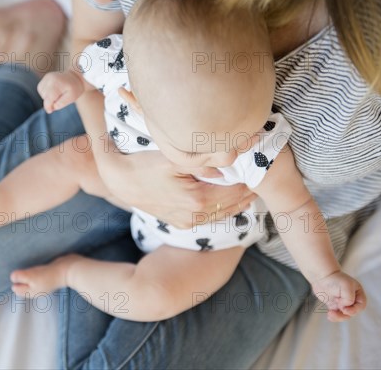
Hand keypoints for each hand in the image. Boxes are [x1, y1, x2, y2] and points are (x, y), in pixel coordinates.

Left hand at [10, 254, 82, 296]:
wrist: (68, 270)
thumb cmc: (48, 275)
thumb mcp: (31, 277)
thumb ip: (20, 277)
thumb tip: (12, 277)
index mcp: (32, 293)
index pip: (18, 290)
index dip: (14, 283)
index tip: (14, 274)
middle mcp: (37, 290)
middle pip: (24, 286)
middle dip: (19, 281)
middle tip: (17, 272)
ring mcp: (43, 283)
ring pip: (30, 281)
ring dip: (26, 276)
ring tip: (24, 269)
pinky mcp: (48, 275)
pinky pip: (37, 275)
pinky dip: (34, 272)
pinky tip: (35, 267)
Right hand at [37, 70, 84, 113]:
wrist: (75, 76)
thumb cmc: (74, 88)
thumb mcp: (72, 97)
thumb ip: (62, 103)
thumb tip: (52, 107)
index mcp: (57, 83)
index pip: (48, 98)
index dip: (48, 106)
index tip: (50, 111)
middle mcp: (50, 78)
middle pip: (45, 96)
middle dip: (50, 101)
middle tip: (60, 98)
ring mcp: (47, 77)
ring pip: (42, 93)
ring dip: (47, 97)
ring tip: (58, 94)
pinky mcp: (45, 78)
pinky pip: (41, 89)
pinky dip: (46, 93)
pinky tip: (53, 91)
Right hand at [94, 146, 255, 227]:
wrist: (119, 181)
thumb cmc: (144, 165)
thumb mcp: (173, 158)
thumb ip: (203, 162)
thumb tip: (229, 161)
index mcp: (196, 200)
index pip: (234, 192)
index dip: (249, 181)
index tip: (258, 169)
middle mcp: (194, 216)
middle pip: (231, 205)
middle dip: (247, 193)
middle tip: (260, 180)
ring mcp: (186, 222)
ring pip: (221, 215)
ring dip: (237, 203)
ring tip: (250, 191)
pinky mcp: (179, 223)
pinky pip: (208, 219)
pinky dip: (222, 210)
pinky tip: (229, 202)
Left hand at [311, 271, 366, 321]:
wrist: (321, 276)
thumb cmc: (334, 279)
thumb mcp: (346, 286)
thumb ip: (349, 298)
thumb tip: (344, 307)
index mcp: (358, 293)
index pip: (361, 306)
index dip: (354, 310)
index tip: (345, 309)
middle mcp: (351, 299)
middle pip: (352, 312)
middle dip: (345, 313)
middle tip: (335, 307)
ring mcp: (342, 302)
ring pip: (344, 315)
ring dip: (338, 317)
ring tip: (330, 313)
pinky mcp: (334, 305)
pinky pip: (336, 314)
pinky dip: (333, 316)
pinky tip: (329, 315)